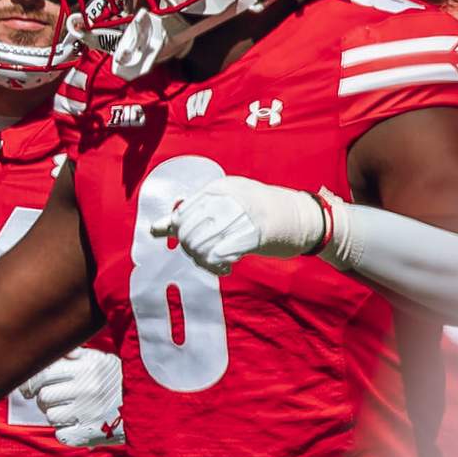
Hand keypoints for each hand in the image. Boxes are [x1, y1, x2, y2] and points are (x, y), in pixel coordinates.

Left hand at [23, 348, 126, 448]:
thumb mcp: (99, 360)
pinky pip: (61, 434)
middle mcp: (87, 389)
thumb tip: (45, 351)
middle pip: (44, 397)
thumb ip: (72, 355)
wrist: (148, 406)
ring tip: (71, 410)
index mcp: (87, 368)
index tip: (29, 388)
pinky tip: (78, 423)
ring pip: (51, 416)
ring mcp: (90, 413)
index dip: (32, 382)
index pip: (43, 374)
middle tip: (56, 399)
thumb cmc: (116, 380)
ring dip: (55, 414)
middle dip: (45, 399)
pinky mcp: (92, 434)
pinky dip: (65, 431)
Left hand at [153, 176, 326, 275]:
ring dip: (203, 261)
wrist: (304, 218)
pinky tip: (224, 268)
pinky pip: (222, 254)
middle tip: (204, 257)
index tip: (192, 244)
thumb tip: (153, 228)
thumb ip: (189, 217)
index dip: (181, 235)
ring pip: (203, 244)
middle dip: (191, 250)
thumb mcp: (223, 208)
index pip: (182, 216)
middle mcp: (228, 197)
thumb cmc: (258, 214)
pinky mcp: (257, 232)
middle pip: (189, 232)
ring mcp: (244, 213)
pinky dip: (216, 266)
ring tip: (214, 263)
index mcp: (218, 188)